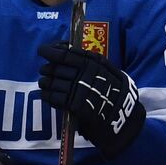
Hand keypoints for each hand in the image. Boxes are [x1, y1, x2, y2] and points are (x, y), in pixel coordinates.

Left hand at [38, 43, 145, 158]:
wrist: (122, 116)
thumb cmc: (114, 91)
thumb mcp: (107, 69)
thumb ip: (88, 60)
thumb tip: (63, 48)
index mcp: (93, 63)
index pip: (67, 53)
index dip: (51, 51)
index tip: (42, 50)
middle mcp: (85, 74)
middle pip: (56, 68)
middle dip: (47, 68)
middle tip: (43, 70)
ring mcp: (79, 90)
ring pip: (52, 82)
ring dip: (44, 82)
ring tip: (43, 83)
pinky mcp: (74, 105)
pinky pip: (53, 98)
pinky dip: (47, 95)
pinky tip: (46, 94)